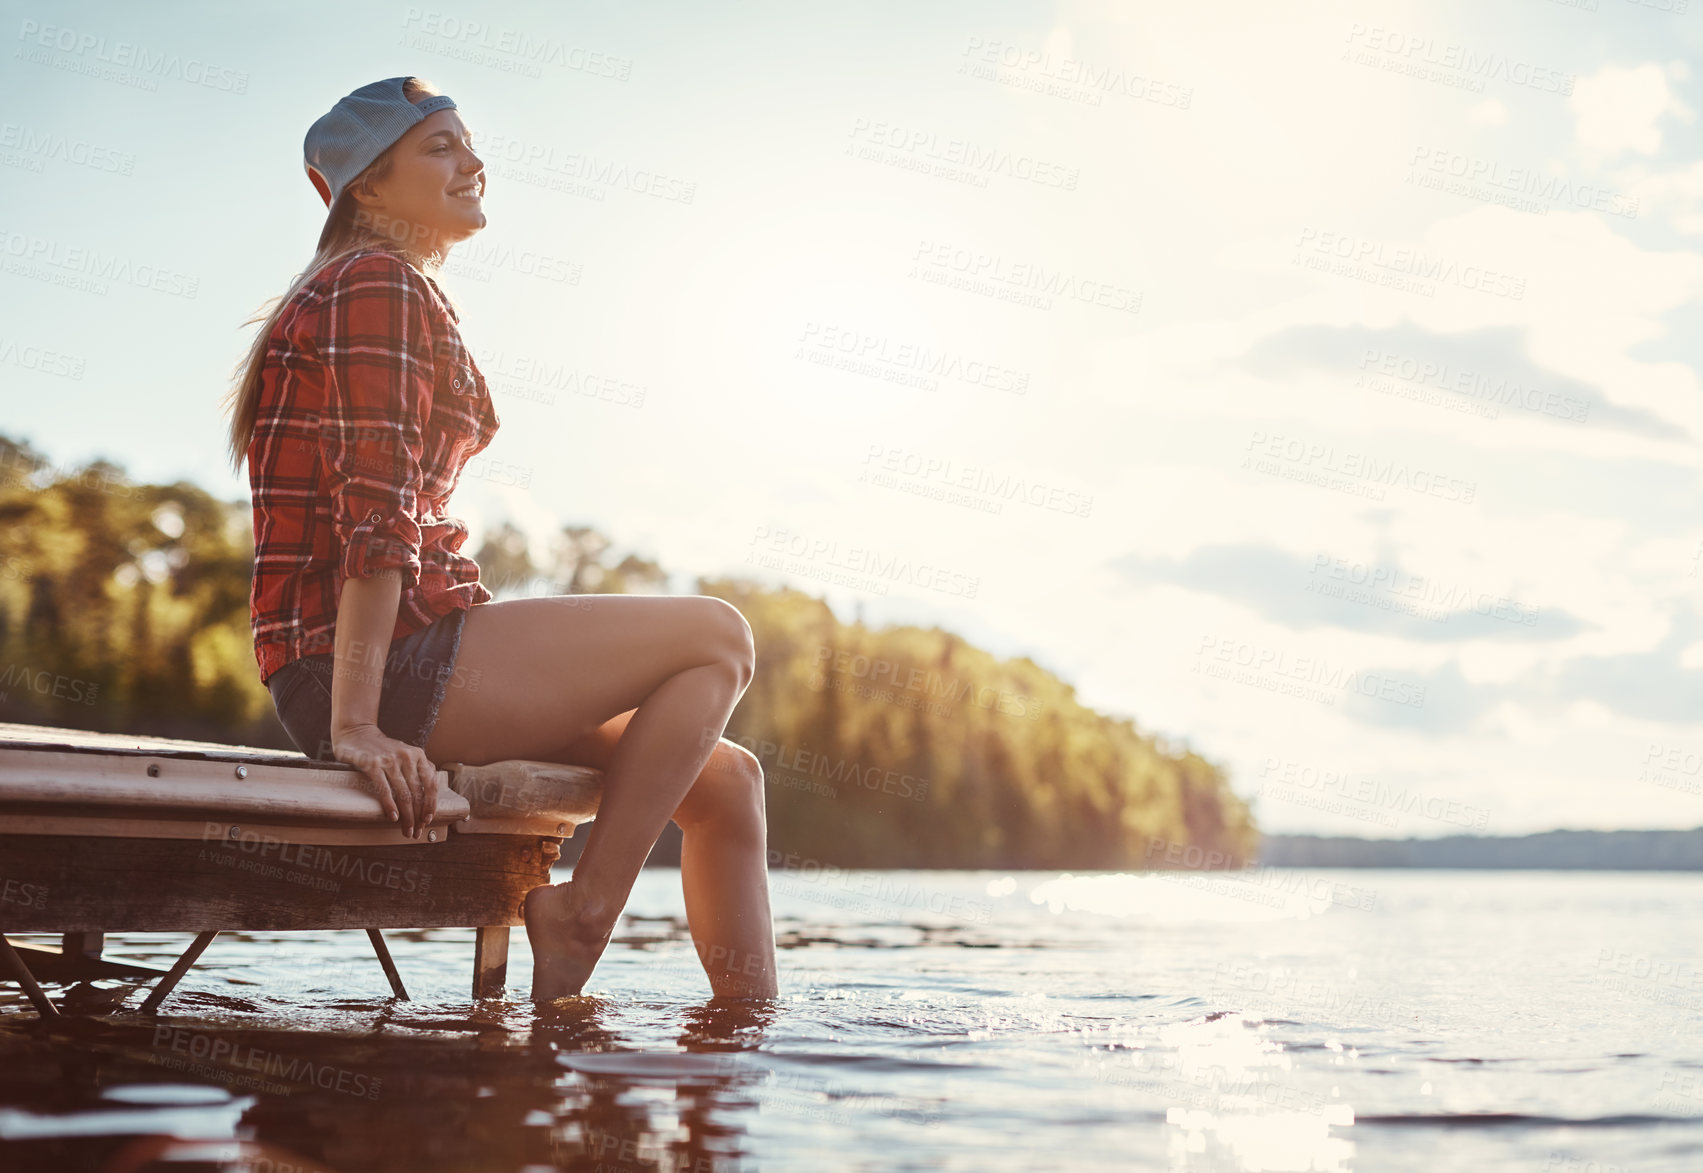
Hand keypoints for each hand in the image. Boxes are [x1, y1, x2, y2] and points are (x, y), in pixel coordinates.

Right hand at [330, 723, 439, 838]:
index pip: (430, 784)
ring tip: (406, 830)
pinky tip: (393, 818)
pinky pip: (384, 789)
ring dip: (407, 816)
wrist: (356, 732)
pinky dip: (390, 805)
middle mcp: (406, 756)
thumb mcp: (404, 754)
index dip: (431, 804)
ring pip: (403, 794)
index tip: (428, 819)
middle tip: (415, 832)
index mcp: (418, 755)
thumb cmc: (381, 748)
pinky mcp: (372, 764)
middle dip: (418, 816)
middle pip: (417, 793)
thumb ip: (417, 769)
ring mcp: (389, 760)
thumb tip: (429, 794)